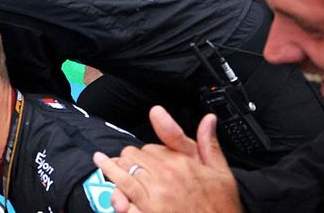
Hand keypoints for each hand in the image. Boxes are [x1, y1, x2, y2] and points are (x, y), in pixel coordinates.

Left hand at [93, 107, 240, 212]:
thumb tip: (209, 119)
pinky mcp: (145, 212)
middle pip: (134, 156)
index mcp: (182, 163)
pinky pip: (122, 196)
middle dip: (131, 159)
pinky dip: (114, 190)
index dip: (148, 152)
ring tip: (103, 161)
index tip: (146, 156)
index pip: (152, 146)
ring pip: (123, 171)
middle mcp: (165, 176)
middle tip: (132, 167)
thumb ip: (208, 144)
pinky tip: (108, 184)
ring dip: (113, 167)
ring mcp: (153, 196)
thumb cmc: (220, 208)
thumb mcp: (220, 174)